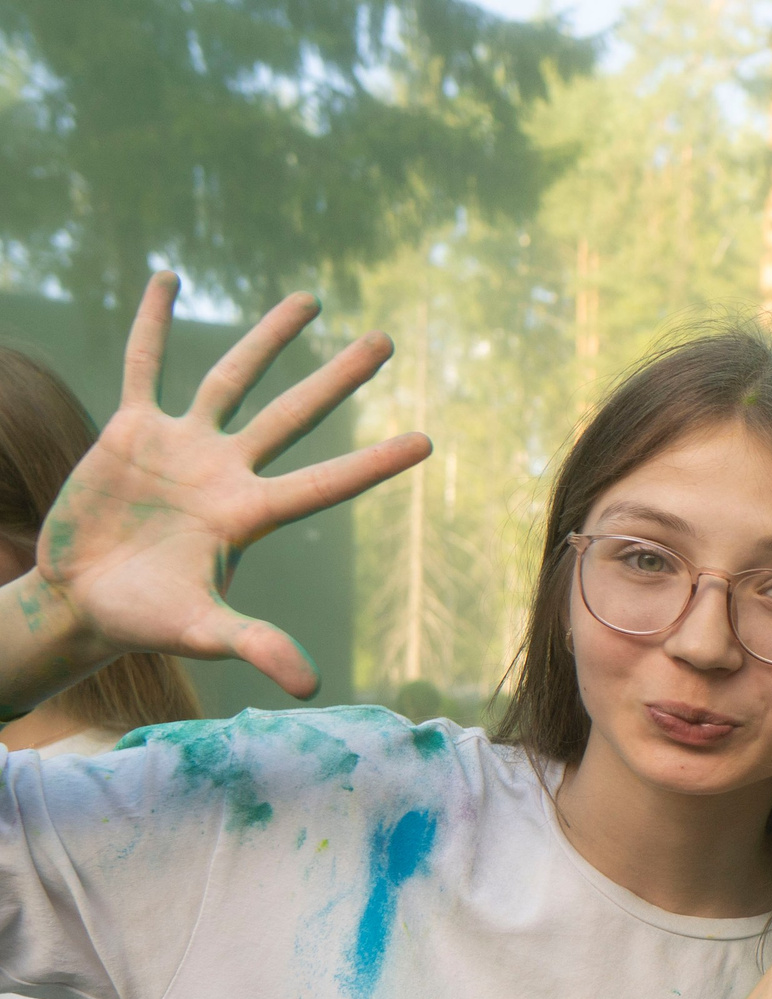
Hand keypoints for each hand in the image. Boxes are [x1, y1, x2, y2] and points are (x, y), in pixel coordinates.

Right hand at [32, 274, 427, 697]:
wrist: (82, 601)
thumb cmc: (146, 620)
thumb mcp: (202, 632)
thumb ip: (258, 647)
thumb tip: (311, 686)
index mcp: (249, 514)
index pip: (326, 482)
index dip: (374, 463)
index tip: (427, 440)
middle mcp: (226, 471)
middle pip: (294, 414)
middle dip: (339, 378)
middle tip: (387, 340)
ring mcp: (181, 446)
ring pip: (232, 378)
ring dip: (268, 339)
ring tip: (311, 299)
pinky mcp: (130, 432)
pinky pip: (144, 365)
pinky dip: (152, 324)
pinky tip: (168, 279)